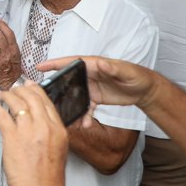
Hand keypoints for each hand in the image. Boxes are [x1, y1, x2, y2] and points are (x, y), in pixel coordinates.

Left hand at [0, 84, 67, 185]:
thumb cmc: (48, 178)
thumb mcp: (58, 150)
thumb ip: (49, 133)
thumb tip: (37, 122)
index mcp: (58, 130)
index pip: (47, 102)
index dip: (36, 90)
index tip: (29, 85)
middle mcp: (45, 127)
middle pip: (32, 98)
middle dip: (20, 89)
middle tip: (13, 88)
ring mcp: (28, 131)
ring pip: (16, 103)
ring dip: (6, 95)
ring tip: (1, 94)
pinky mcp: (12, 138)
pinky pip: (0, 115)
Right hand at [39, 56, 158, 126]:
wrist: (145, 90)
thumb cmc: (137, 75)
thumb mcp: (126, 71)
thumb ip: (113, 67)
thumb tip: (101, 63)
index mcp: (94, 65)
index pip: (70, 62)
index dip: (54, 63)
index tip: (40, 66)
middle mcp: (89, 75)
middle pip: (68, 80)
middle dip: (57, 88)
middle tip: (46, 96)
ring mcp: (91, 87)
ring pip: (74, 96)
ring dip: (70, 106)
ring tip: (67, 117)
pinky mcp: (95, 98)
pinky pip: (85, 107)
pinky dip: (83, 116)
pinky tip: (84, 123)